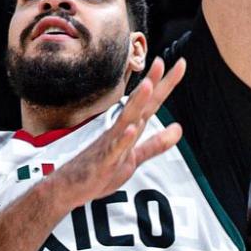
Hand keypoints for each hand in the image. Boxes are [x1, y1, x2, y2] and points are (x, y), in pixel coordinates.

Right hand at [49, 58, 186, 211]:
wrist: (69, 188)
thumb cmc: (100, 171)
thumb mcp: (134, 158)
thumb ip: (155, 144)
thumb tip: (178, 128)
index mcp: (130, 129)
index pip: (151, 103)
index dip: (165, 85)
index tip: (181, 64)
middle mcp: (120, 130)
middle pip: (140, 104)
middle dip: (152, 84)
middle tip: (162, 62)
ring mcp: (110, 144)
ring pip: (126, 120)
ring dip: (137, 103)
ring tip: (148, 85)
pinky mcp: (102, 161)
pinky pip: (113, 150)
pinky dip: (122, 140)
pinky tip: (131, 129)